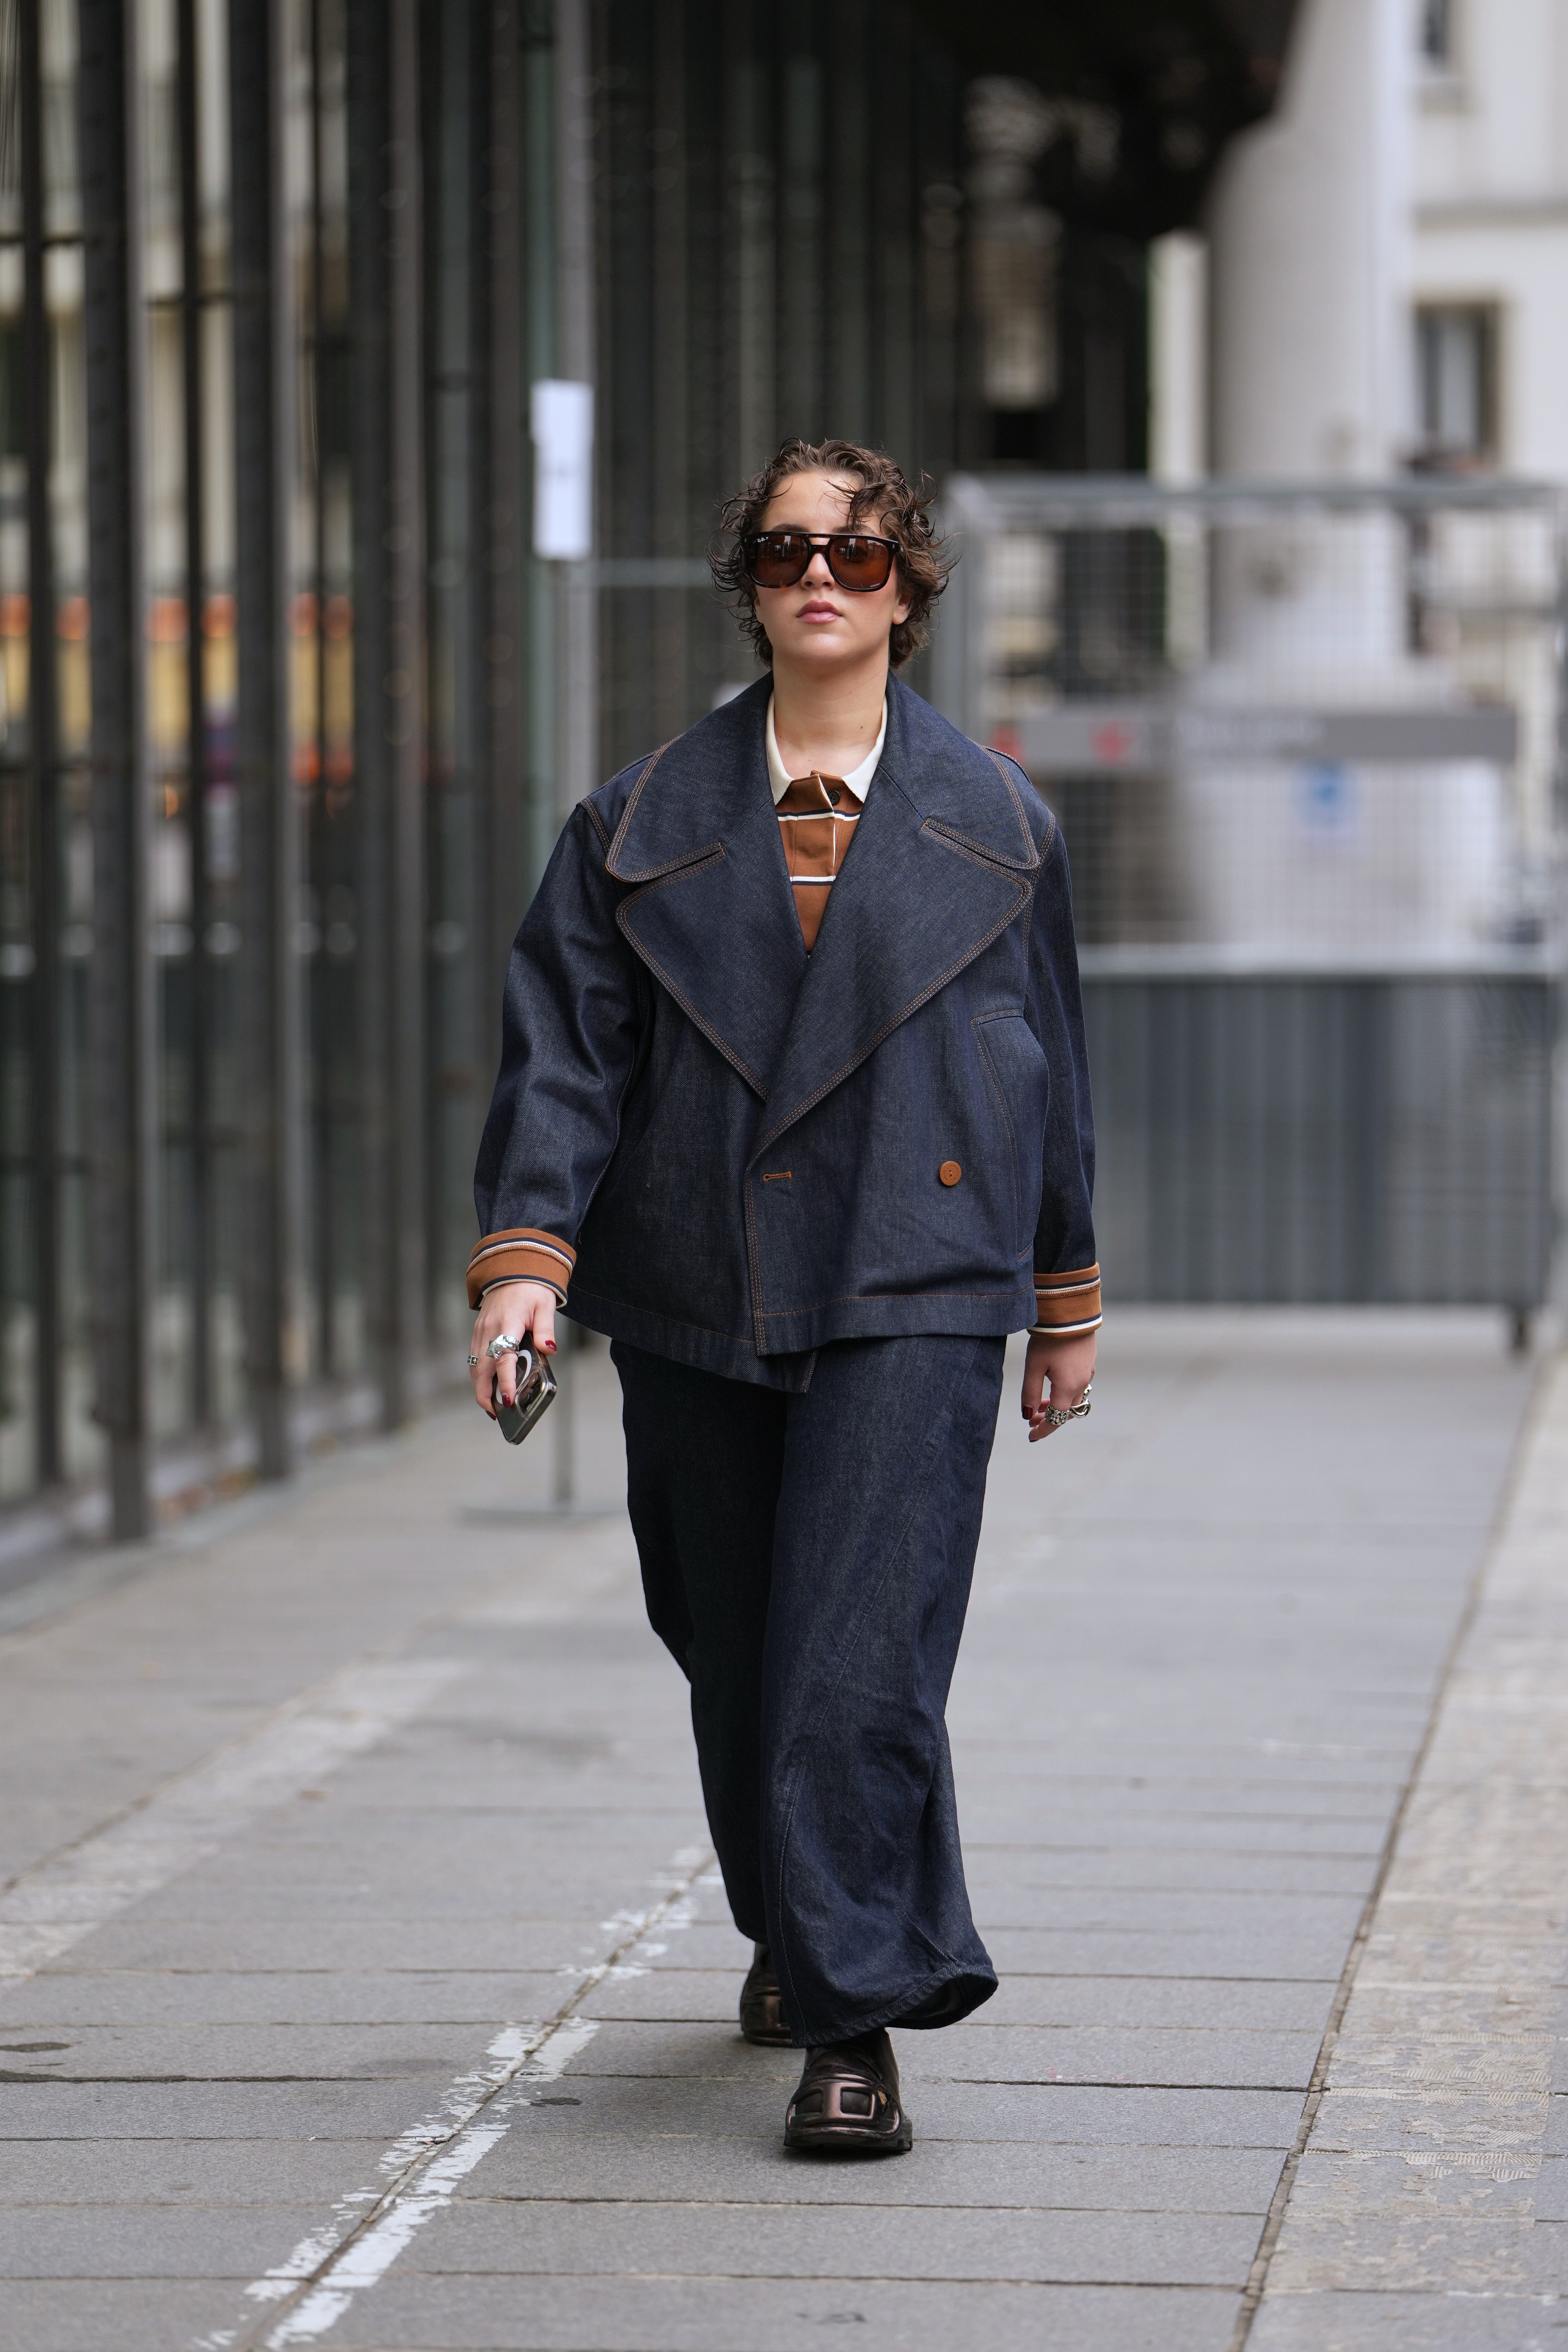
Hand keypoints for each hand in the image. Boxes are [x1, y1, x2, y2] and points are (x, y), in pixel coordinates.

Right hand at [469, 1280, 558, 1417]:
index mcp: (507, 1324)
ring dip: (479, 1387)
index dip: (505, 1381)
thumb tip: (549, 1349)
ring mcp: (480, 1330)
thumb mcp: (545, 1305)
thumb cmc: (531, 1287)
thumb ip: (546, 1329)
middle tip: (495, 1413)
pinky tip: (486, 1385)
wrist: (511, 1266)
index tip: (507, 1400)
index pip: (504, 1358)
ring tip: (490, 1405)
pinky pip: (474, 1356)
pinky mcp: (478, 1330)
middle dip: (485, 1393)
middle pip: (481, 1368)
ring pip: (474, 1365)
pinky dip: (477, 1374)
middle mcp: (489, 1329)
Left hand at [1021, 1331, 1095, 1444]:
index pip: (1056, 1418)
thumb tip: (1027, 1414)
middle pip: (1067, 1411)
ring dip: (1057, 1405)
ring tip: (1038, 1404)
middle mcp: (1082, 1382)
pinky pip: (1078, 1385)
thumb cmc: (1050, 1338)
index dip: (1043, 1430)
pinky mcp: (1088, 1362)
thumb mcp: (1034, 1365)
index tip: (1030, 1437)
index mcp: (1069, 1387)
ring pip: (1073, 1399)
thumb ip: (1030, 1392)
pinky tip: (1051, 1385)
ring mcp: (1088, 1372)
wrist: (1071, 1311)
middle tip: (1030, 1419)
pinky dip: (1064, 1392)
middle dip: (1049, 1418)